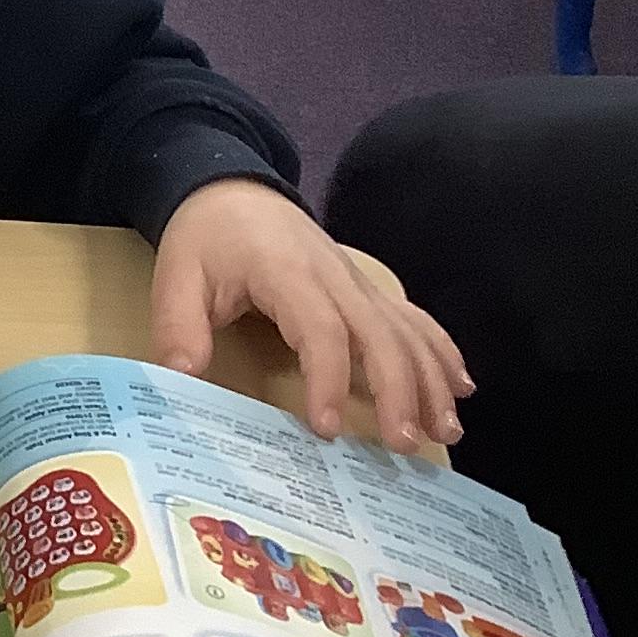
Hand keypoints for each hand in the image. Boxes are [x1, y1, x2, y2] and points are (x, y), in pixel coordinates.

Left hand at [151, 181, 469, 451]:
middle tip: (404, 445)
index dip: (328, 380)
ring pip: (406, 330)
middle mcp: (335, 276)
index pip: (321, 330)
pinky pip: (413, 318)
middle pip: (380, 334)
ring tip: (445, 432)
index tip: (327, 428)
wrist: (231, 191)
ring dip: (430, 380)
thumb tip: (181, 379)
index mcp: (287, 273)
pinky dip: (441, 351)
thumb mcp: (176, 277)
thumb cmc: (205, 238)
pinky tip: (461, 386)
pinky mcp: (366, 287)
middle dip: (399, 390)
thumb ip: (179, 327)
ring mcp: (357, 281)